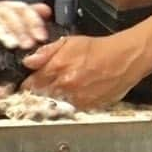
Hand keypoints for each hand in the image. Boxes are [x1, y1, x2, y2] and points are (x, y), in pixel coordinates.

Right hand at [0, 1, 50, 49]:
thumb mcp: (11, 33)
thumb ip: (27, 22)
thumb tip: (46, 10)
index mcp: (5, 9)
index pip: (21, 9)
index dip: (33, 20)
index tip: (42, 37)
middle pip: (10, 11)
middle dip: (22, 27)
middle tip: (30, 44)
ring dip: (8, 30)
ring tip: (14, 45)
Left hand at [21, 32, 149, 108]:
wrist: (124, 59)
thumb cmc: (96, 49)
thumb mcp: (68, 42)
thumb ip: (46, 52)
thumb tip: (28, 62)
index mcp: (57, 68)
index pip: (31, 83)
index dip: (28, 84)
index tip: (27, 84)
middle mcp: (66, 86)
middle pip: (42, 95)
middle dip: (40, 92)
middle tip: (45, 86)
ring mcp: (77, 98)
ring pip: (57, 103)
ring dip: (55, 98)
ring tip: (65, 88)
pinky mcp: (89, 107)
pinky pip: (72, 108)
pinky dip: (71, 102)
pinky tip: (77, 92)